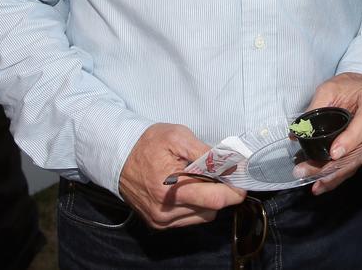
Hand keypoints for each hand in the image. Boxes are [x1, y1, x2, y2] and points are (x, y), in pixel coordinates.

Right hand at [119, 123, 245, 228]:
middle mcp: (166, 211)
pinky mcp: (159, 223)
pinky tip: (189, 188)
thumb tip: (230, 163)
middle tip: (221, 173)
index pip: (215, 199)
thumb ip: (205, 152)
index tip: (243, 181)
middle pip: (211, 209)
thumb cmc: (149, 143)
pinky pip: (190, 219)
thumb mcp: (178, 137)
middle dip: (221, 191)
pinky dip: (196, 205)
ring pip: (203, 216)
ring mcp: (162, 220)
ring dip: (208, 199)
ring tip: (199, 178)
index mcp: (171, 189)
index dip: (234, 191)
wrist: (119, 156)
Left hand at [294, 72, 361, 194]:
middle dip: (336, 165)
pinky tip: (324, 184)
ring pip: (360, 160)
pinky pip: (358, 164)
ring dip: (336, 174)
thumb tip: (296, 132)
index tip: (334, 153)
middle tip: (310, 172)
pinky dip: (340, 175)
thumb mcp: (330, 88)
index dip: (351, 140)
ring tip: (315, 182)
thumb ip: (316, 107)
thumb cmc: (347, 85)